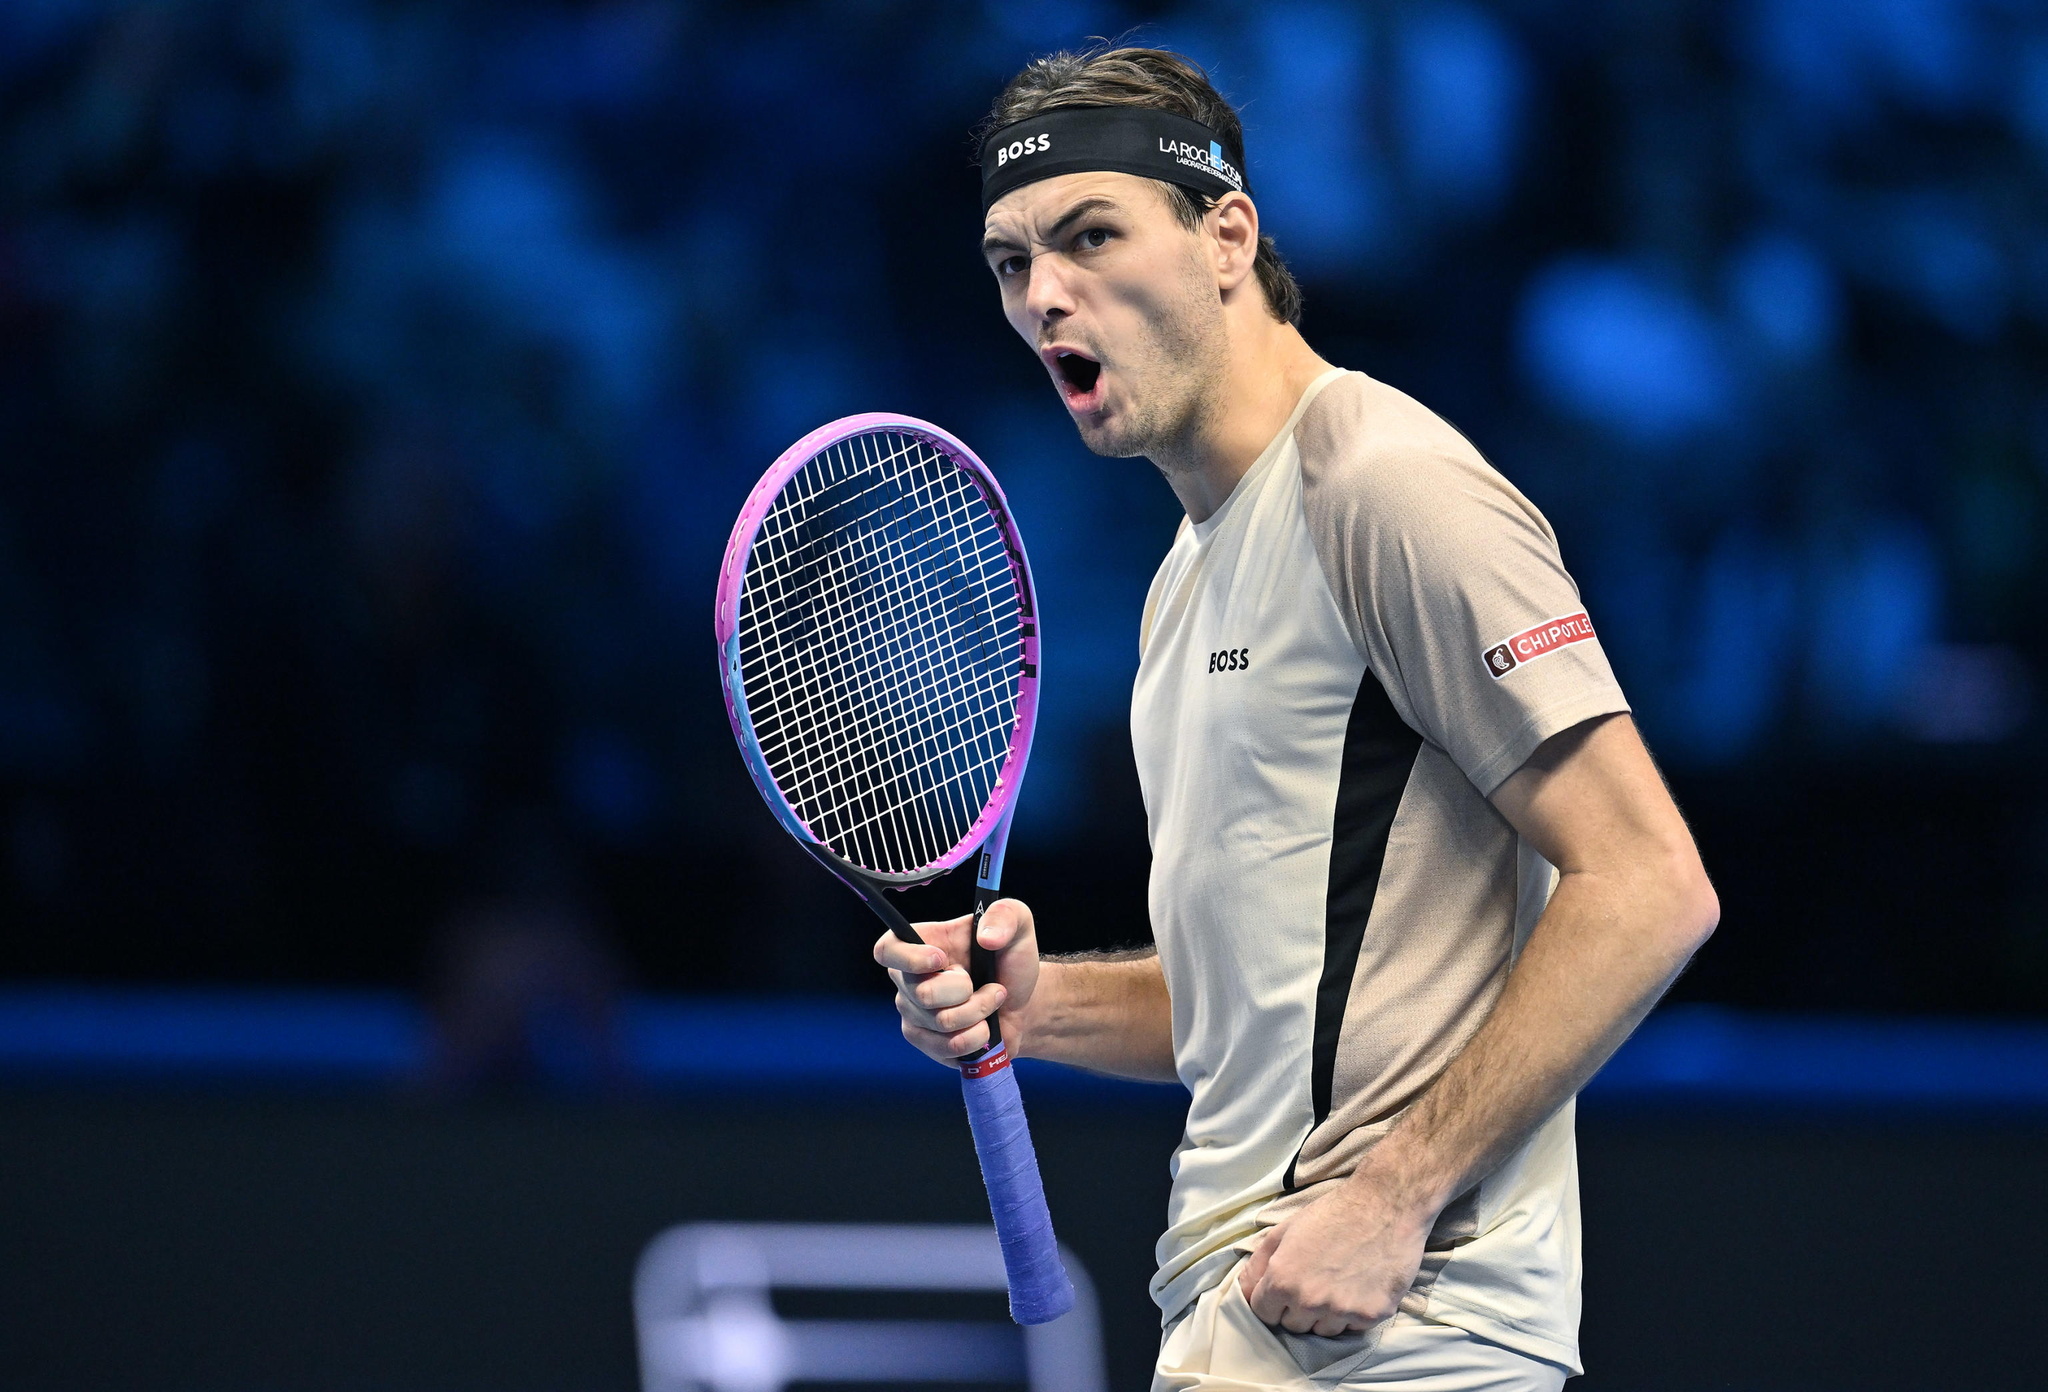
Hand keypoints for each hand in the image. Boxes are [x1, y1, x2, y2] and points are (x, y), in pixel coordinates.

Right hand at [874, 899, 1042, 1066]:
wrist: (1021, 1004)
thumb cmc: (1010, 960)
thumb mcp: (1018, 925)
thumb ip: (1005, 915)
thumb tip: (986, 938)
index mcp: (919, 944)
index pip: (887, 950)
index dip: (909, 958)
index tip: (941, 959)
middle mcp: (907, 980)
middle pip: (923, 994)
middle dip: (967, 991)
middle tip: (987, 982)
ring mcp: (913, 1014)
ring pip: (942, 1022)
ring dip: (979, 1011)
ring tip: (991, 1000)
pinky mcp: (926, 1043)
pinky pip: (949, 1046)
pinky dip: (977, 1036)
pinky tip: (985, 1026)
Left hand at [1237, 1178, 1427, 1336]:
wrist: (1385, 1205)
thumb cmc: (1333, 1213)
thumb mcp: (1285, 1230)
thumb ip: (1258, 1264)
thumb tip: (1243, 1291)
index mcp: (1283, 1280)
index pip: (1263, 1314)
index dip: (1272, 1301)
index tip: (1285, 1290)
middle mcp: (1309, 1301)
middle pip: (1293, 1327)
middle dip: (1298, 1309)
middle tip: (1315, 1282)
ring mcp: (1341, 1311)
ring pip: (1323, 1331)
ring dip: (1326, 1314)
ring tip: (1339, 1282)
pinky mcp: (1371, 1315)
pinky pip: (1352, 1328)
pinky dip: (1353, 1313)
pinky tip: (1359, 1285)